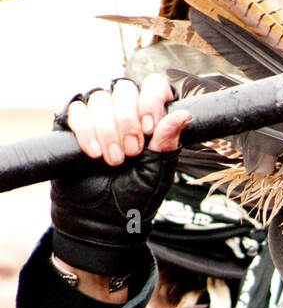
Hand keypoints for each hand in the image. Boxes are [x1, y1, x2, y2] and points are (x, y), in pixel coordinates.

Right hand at [51, 75, 191, 294]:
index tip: (150, 129)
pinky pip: (77, 109)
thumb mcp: (157, 172)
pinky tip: (93, 153)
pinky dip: (86, 130)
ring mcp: (97, 115)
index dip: (151, 101)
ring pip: (100, 97)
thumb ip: (168, 142)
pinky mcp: (71, 125)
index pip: (153, 86)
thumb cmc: (133, 199)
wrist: (101, 222)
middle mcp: (123, 111)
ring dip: (108, 130)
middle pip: (125, 88)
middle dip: (128, 121)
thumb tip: (185, 113)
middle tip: (130, 153)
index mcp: (149, 118)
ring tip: (112, 160)